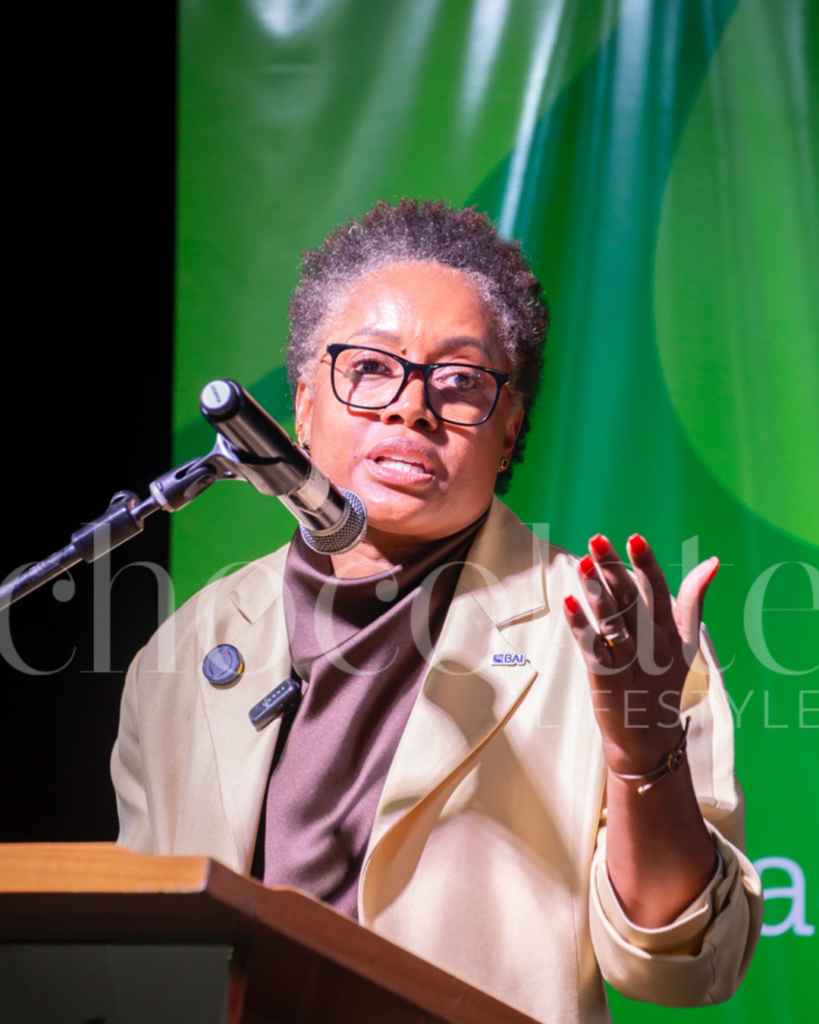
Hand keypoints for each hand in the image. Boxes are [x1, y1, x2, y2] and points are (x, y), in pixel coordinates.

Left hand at [563, 533, 718, 775]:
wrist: (648, 737)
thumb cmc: (662, 680)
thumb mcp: (684, 642)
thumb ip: (692, 601)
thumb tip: (712, 561)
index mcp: (671, 633)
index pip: (661, 591)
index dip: (647, 564)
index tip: (635, 536)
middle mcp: (653, 646)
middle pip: (633, 601)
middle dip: (614, 568)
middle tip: (596, 539)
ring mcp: (630, 663)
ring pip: (613, 622)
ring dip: (596, 591)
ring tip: (582, 563)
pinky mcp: (608, 680)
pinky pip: (593, 648)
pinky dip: (581, 625)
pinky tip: (568, 601)